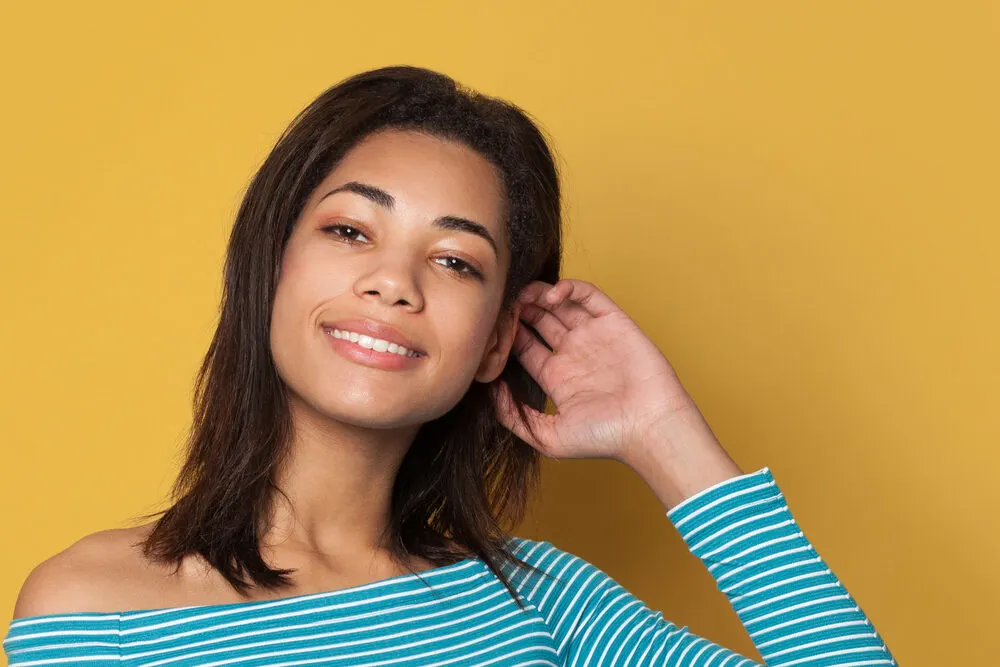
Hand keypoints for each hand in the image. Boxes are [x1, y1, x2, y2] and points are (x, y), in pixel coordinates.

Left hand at [493, 278, 707, 465]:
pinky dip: (568, 288)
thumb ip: (515, 417)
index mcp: (557, 376)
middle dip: (520, 310)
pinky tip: (551, 296)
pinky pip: (588, 295)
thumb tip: (491, 391)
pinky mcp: (613, 322)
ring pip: (560, 304)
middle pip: (539, 320)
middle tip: (504, 304)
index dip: (507, 334)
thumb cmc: (604, 438)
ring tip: (523, 294)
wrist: (648, 427)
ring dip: (538, 295)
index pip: (523, 345)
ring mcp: (593, 336)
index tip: (492, 328)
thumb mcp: (547, 437)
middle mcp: (573, 353)